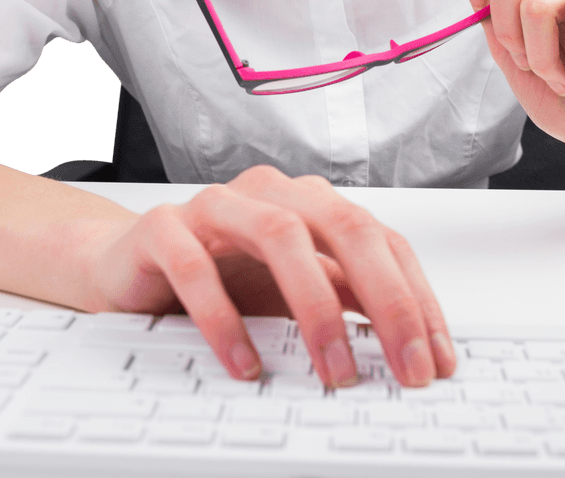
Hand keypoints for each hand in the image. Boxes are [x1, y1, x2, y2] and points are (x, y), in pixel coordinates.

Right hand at [84, 165, 454, 387]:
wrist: (129, 263)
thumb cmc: (221, 272)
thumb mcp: (294, 288)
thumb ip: (346, 296)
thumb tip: (411, 338)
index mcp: (311, 202)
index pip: (382, 238)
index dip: (416, 297)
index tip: (434, 359)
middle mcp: (272, 193)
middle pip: (346, 226)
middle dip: (387, 299)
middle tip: (406, 366)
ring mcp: (217, 205)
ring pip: (280, 235)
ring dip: (316, 308)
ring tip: (334, 371)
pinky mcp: (164, 227)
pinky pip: (197, 267)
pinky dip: (225, 319)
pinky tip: (245, 365)